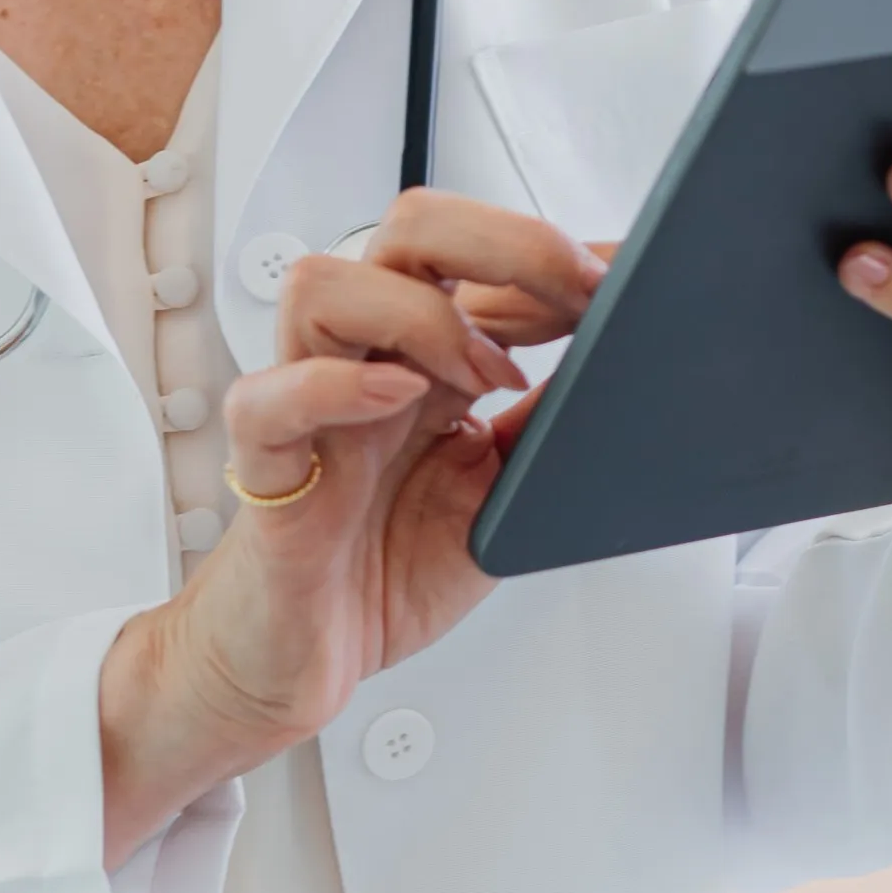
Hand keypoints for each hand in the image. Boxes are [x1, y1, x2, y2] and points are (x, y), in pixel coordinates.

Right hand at [99, 191, 600, 857]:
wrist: (298, 660)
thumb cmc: (382, 569)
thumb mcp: (501, 495)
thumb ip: (544, 430)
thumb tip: (624, 372)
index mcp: (426, 359)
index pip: (476, 253)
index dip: (552, 250)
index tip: (619, 274)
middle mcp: (367, 363)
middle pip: (408, 232)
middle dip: (505, 244)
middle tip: (575, 295)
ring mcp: (312, 409)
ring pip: (325, 286)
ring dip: (423, 314)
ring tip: (482, 375)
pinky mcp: (267, 469)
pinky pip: (270, 400)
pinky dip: (333, 384)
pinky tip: (395, 395)